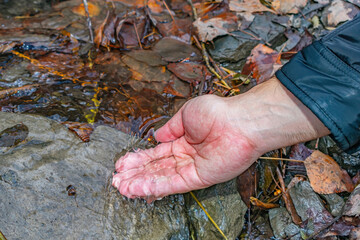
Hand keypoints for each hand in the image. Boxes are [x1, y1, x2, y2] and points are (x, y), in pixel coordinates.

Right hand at [112, 77, 329, 200]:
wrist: (239, 121)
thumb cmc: (216, 112)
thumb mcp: (186, 115)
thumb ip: (170, 128)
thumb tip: (156, 136)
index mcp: (183, 141)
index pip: (157, 153)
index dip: (139, 159)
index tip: (123, 163)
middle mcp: (186, 157)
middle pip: (156, 168)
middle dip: (136, 174)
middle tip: (117, 179)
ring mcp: (192, 169)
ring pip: (161, 178)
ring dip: (141, 183)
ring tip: (122, 187)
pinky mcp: (199, 178)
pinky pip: (173, 184)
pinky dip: (155, 186)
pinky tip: (139, 188)